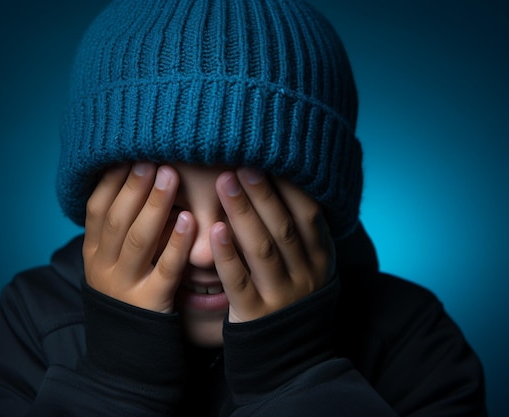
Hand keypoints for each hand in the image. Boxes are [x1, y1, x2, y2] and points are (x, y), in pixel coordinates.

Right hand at [82, 163, 195, 312]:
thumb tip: (136, 178)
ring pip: (138, 240)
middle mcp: (103, 267)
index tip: (129, 155)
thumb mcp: (111, 262)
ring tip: (170, 177)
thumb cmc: (126, 292)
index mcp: (93, 253)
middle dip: (134, 186)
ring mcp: (125, 286)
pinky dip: (176, 244)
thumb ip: (119, 229)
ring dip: (154, 205)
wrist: (124, 351)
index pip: (96, 210)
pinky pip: (165, 270)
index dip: (111, 182)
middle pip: (117, 219)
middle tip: (153, 158)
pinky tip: (190, 220)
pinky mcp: (150, 304)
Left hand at [211, 168, 334, 322]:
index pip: (309, 215)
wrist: (292, 357)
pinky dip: (228, 253)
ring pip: (263, 249)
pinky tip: (215, 229)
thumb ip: (301, 233)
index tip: (267, 160)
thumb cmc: (293, 298)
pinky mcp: (255, 314)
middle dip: (261, 193)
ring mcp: (281, 295)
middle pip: (284, 227)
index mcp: (320, 259)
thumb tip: (285, 182)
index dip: (289, 187)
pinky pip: (239, 281)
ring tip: (225, 182)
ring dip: (243, 213)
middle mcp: (305, 275)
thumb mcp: (310, 267)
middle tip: (239, 163)